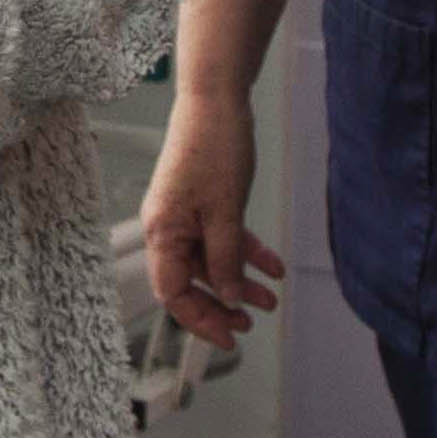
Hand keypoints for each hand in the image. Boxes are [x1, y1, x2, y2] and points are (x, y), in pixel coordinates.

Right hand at [141, 84, 290, 351]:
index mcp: (163, 233)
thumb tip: (228, 300)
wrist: (216, 99)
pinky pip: (222, 237)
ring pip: (212, 261)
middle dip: (222, 306)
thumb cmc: (214, 151)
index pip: (173, 293)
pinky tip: (273, 266)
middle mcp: (169, 228)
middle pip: (191, 282)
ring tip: (270, 299)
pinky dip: (246, 252)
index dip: (200, 319)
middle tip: (250, 325)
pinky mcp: (204, 201)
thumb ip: (225, 261)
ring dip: (240, 281)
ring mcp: (186, 215)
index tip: (230, 338)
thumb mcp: (225, 213)